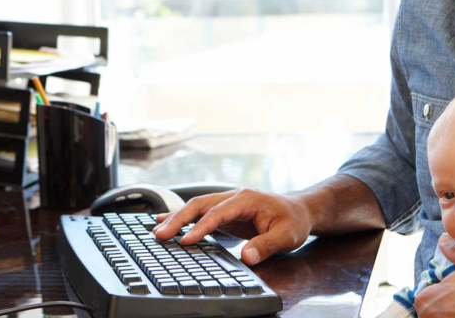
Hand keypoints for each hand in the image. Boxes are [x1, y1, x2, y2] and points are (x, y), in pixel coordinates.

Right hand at [152, 188, 312, 265]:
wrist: (299, 210)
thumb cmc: (293, 221)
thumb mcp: (287, 235)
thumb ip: (266, 245)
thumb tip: (247, 257)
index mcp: (246, 199)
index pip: (218, 213)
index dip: (200, 227)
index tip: (185, 241)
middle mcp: (233, 197)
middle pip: (200, 205)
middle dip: (178, 219)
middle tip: (160, 235)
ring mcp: (228, 203)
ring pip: (197, 207)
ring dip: (176, 218)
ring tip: (156, 230)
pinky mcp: (226, 212)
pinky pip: (201, 214)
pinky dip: (184, 219)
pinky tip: (167, 223)